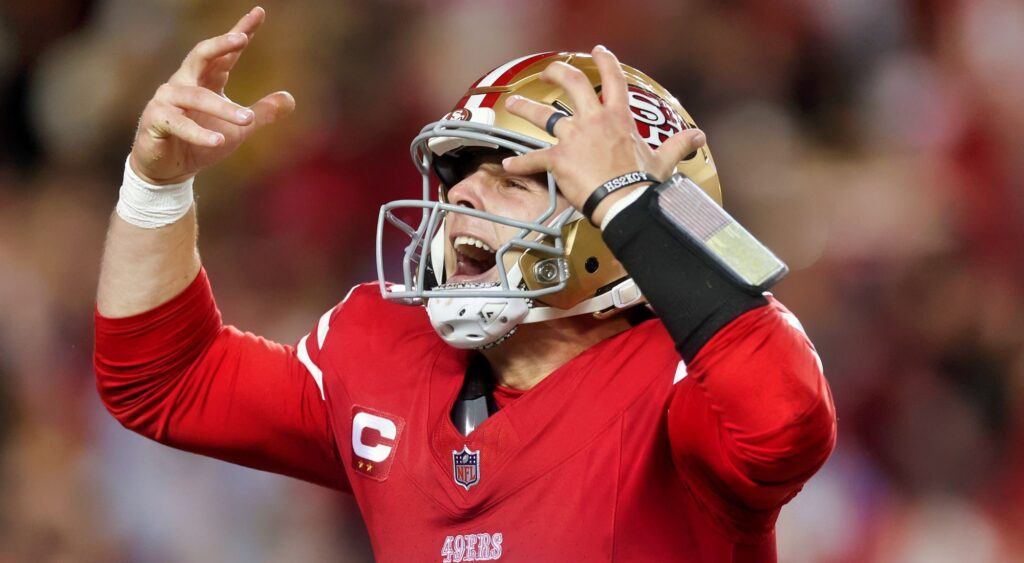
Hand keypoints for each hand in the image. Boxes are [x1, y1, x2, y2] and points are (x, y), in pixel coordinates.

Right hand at [130, 6, 294, 184]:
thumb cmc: (201, 143)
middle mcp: (184, 83)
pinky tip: (218, 140)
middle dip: (220, 45)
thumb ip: (261, 113)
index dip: (241, 32)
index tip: (258, 13)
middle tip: (241, 39)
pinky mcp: (156, 120)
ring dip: (222, 108)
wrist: (168, 169)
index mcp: (206, 80)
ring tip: (247, 119)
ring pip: (195, 96)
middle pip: (201, 56)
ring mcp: (167, 100)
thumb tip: (290, 98)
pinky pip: (178, 123)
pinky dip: (199, 132)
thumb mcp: (238, 130)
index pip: (225, 53)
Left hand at [502, 45, 705, 225]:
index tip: (599, 51)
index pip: (613, 79)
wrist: (624, 202)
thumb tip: (699, 136)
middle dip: (556, 73)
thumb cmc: (643, 183)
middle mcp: (593, 121)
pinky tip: (509, 164)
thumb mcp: (664, 160)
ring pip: (543, 115)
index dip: (606, 61)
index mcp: (618, 118)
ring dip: (525, 108)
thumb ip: (679, 145)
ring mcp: (573, 138)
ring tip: (513, 104)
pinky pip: (533, 159)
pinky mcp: (558, 159)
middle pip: (571, 84)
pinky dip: (520, 163)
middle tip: (547, 73)